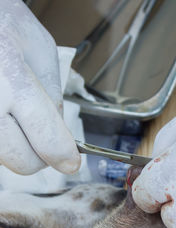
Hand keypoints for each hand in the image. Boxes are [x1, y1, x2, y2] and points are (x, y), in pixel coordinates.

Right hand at [0, 0, 79, 174]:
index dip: (64, 156)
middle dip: (42, 155)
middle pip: (22, 161)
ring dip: (18, 146)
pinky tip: (5, 114)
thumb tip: (61, 133)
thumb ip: (52, 95)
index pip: (47, 139)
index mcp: (12, 80)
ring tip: (19, 116)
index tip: (71, 161)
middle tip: (48, 138)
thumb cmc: (2, 21)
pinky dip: (2, 137)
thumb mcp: (41, 51)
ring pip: (3, 158)